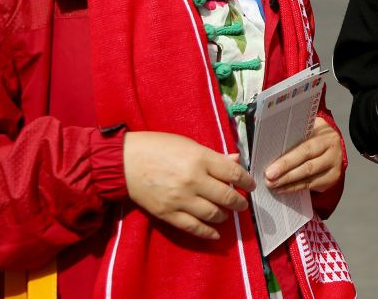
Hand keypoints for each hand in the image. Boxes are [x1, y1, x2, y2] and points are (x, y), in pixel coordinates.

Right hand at [123, 131, 252, 240]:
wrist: (125, 162)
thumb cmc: (158, 147)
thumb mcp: (189, 144)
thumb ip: (214, 156)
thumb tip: (236, 161)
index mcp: (200, 159)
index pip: (233, 173)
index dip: (246, 181)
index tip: (251, 185)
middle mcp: (194, 180)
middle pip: (226, 196)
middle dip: (238, 202)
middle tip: (242, 204)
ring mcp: (181, 199)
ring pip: (212, 214)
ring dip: (224, 215)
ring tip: (227, 213)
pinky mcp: (168, 213)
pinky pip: (193, 227)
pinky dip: (207, 232)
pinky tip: (216, 233)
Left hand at [265, 115, 342, 193]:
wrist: (332, 143)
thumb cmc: (315, 136)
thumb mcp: (309, 130)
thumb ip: (295, 137)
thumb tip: (272, 146)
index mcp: (326, 137)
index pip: (305, 150)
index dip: (287, 161)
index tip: (270, 170)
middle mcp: (333, 152)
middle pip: (308, 167)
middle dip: (286, 175)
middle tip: (269, 180)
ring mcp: (335, 167)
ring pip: (309, 179)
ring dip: (288, 183)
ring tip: (273, 185)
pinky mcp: (332, 179)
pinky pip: (311, 186)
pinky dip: (295, 188)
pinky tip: (282, 189)